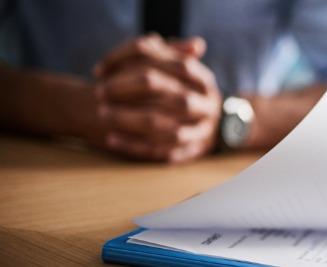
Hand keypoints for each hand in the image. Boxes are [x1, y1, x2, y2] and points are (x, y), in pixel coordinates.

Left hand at [93, 34, 221, 161]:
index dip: (134, 62)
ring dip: (129, 120)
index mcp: (204, 80)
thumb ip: (167, 55)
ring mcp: (201, 131)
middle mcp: (206, 105)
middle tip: (100, 91)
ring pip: (164, 126)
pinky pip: (161, 151)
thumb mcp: (181, 71)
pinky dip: (134, 146)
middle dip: (128, 90)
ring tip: (103, 113)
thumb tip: (154, 40)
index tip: (102, 69)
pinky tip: (112, 139)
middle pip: (168, 93)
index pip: (172, 63)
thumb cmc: (183, 92)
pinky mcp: (190, 152)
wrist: (212, 127)